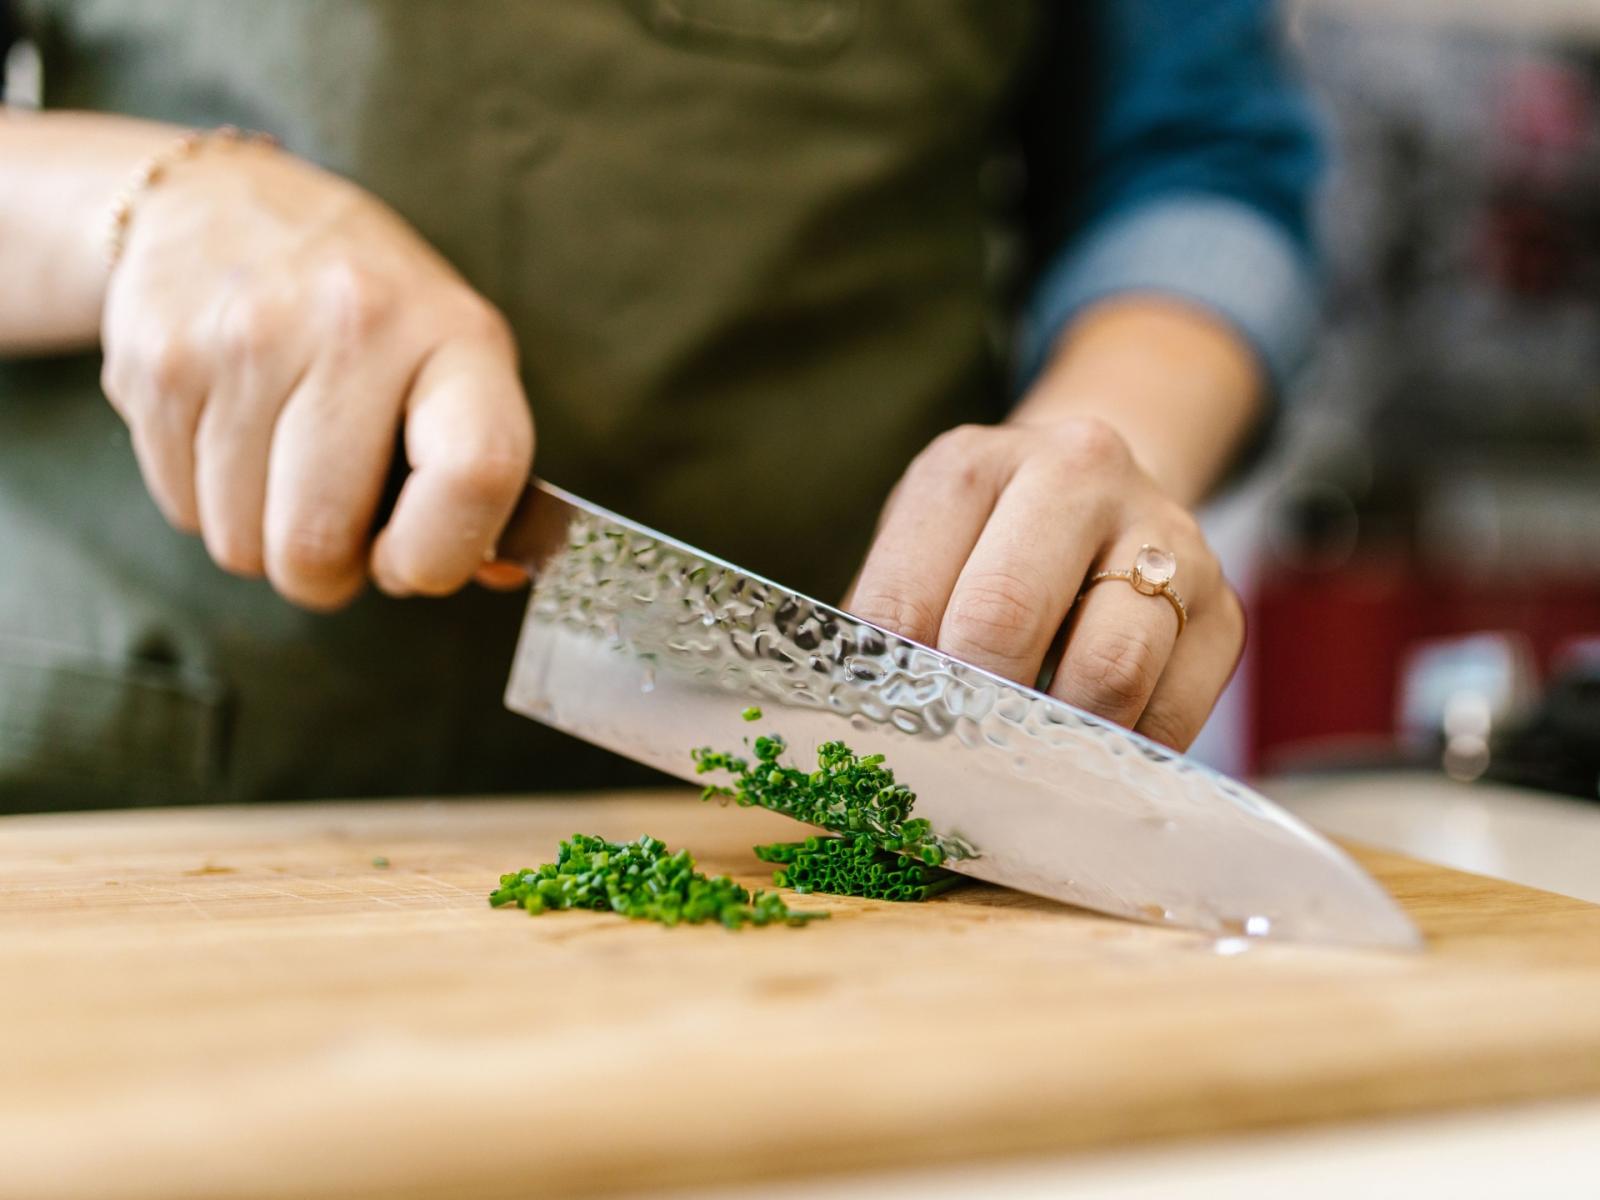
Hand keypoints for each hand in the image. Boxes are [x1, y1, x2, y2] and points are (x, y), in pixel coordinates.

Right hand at [100, 141, 532, 609]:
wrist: (224, 206)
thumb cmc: (373, 314)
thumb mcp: (455, 360)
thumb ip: (480, 473)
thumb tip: (492, 574)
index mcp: (455, 334)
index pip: (473, 471)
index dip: (440, 552)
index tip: (414, 560)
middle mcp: (350, 324)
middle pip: (318, 542)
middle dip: (329, 571)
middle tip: (338, 526)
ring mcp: (242, 340)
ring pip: (241, 541)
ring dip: (264, 537)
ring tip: (286, 465)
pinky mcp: (155, 360)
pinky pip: (183, 509)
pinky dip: (211, 502)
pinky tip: (234, 435)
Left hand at [845, 417, 1243, 749]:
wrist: (1106, 497)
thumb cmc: (988, 546)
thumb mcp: (924, 554)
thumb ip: (892, 630)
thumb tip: (856, 741)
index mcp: (971, 466)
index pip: (905, 599)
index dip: (891, 687)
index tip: (891, 739)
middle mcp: (1075, 475)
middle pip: (1004, 619)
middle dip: (971, 709)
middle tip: (956, 760)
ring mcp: (1164, 537)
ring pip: (1107, 672)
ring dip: (1055, 741)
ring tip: (1024, 762)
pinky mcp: (1224, 610)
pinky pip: (1170, 715)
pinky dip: (1121, 755)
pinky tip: (1088, 752)